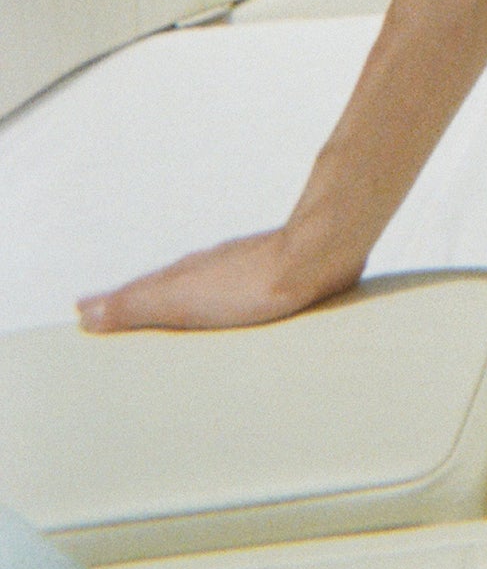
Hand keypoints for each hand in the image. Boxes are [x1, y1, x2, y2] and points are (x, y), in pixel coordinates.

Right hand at [77, 231, 354, 334]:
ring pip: (203, 283)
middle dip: (141, 298)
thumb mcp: (181, 299)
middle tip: (111, 308)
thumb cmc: (251, 283)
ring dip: (180, 297)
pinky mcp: (278, 276)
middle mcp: (212, 268)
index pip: (140, 290)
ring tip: (164, 306)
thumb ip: (136, 305)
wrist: (317, 257)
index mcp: (186, 275)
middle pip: (168, 284)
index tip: (86, 308)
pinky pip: (237, 289)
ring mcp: (245, 268)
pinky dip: (220, 299)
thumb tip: (87, 310)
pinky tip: (231, 305)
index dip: (113, 302)